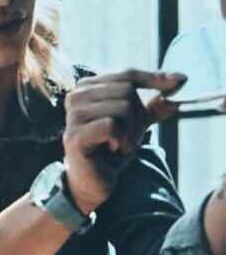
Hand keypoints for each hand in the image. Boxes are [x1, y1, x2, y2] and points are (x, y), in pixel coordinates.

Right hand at [61, 68, 186, 214]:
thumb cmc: (111, 147)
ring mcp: (73, 115)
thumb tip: (177, 87)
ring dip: (130, 132)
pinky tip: (113, 150)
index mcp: (88, 87)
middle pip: (127, 91)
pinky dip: (120, 141)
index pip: (128, 74)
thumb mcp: (136, 123)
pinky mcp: (75, 135)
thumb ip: (153, 106)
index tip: (181, 80)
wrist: (93, 180)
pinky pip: (112, 126)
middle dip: (137, 116)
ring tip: (119, 145)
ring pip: (122, 107)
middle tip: (128, 136)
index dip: (155, 78)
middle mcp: (77, 96)